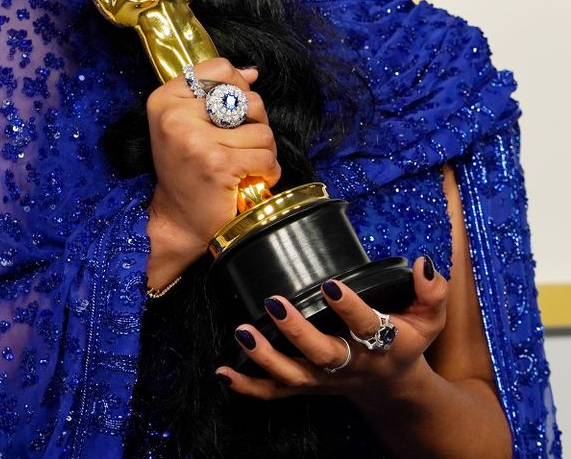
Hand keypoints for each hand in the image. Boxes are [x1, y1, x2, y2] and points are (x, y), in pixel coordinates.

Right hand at [146, 59, 279, 276]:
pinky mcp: (219, 164)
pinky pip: (266, 155)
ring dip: (264, 150)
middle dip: (255, 123)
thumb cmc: (186, 169)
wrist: (177, 220)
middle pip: (247, 98)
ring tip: (246, 163)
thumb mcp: (187, 123)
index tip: (233, 111)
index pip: (219, 68)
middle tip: (241, 144)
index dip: (237, 86)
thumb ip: (215, 92)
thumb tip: (250, 72)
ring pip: (262, 129)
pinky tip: (253, 178)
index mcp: (165, 99)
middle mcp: (175, 116)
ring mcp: (196, 140)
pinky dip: (268, 170)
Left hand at [216, 256, 446, 405]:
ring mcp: (325, 379)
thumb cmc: (408, 343)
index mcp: (383, 345)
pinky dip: (248, 386)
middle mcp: (351, 365)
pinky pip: (275, 392)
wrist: (394, 388)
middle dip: (297, 330)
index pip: (366, 325)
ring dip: (265, 357)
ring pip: (293, 376)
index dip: (349, 307)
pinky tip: (224, 372)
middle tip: (275, 302)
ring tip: (242, 331)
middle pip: (323, 355)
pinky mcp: (307, 386)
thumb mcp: (430, 318)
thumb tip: (422, 263)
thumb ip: (432, 291)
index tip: (332, 284)